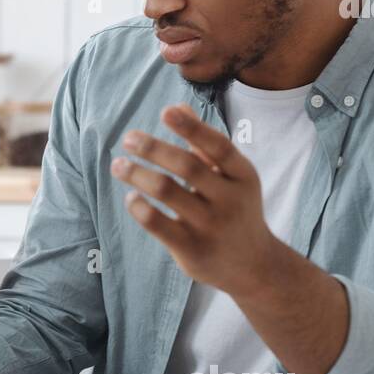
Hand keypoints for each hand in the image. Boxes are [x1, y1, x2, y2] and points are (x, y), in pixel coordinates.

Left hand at [111, 104, 276, 296]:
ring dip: (137, 174)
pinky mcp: (191, 250)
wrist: (254, 266)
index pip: (218, 146)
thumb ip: (205, 145)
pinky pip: (158, 224)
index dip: (192, 127)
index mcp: (243, 176)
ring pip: (167, 192)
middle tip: (128, 138)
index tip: (165, 111)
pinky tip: (131, 196)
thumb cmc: (236, 210)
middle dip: (153, 149)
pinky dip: (139, 207)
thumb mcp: (232, 177)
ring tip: (118, 164)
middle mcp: (230, 200)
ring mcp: (211, 226)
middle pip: (187, 167)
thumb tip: (177, 107)